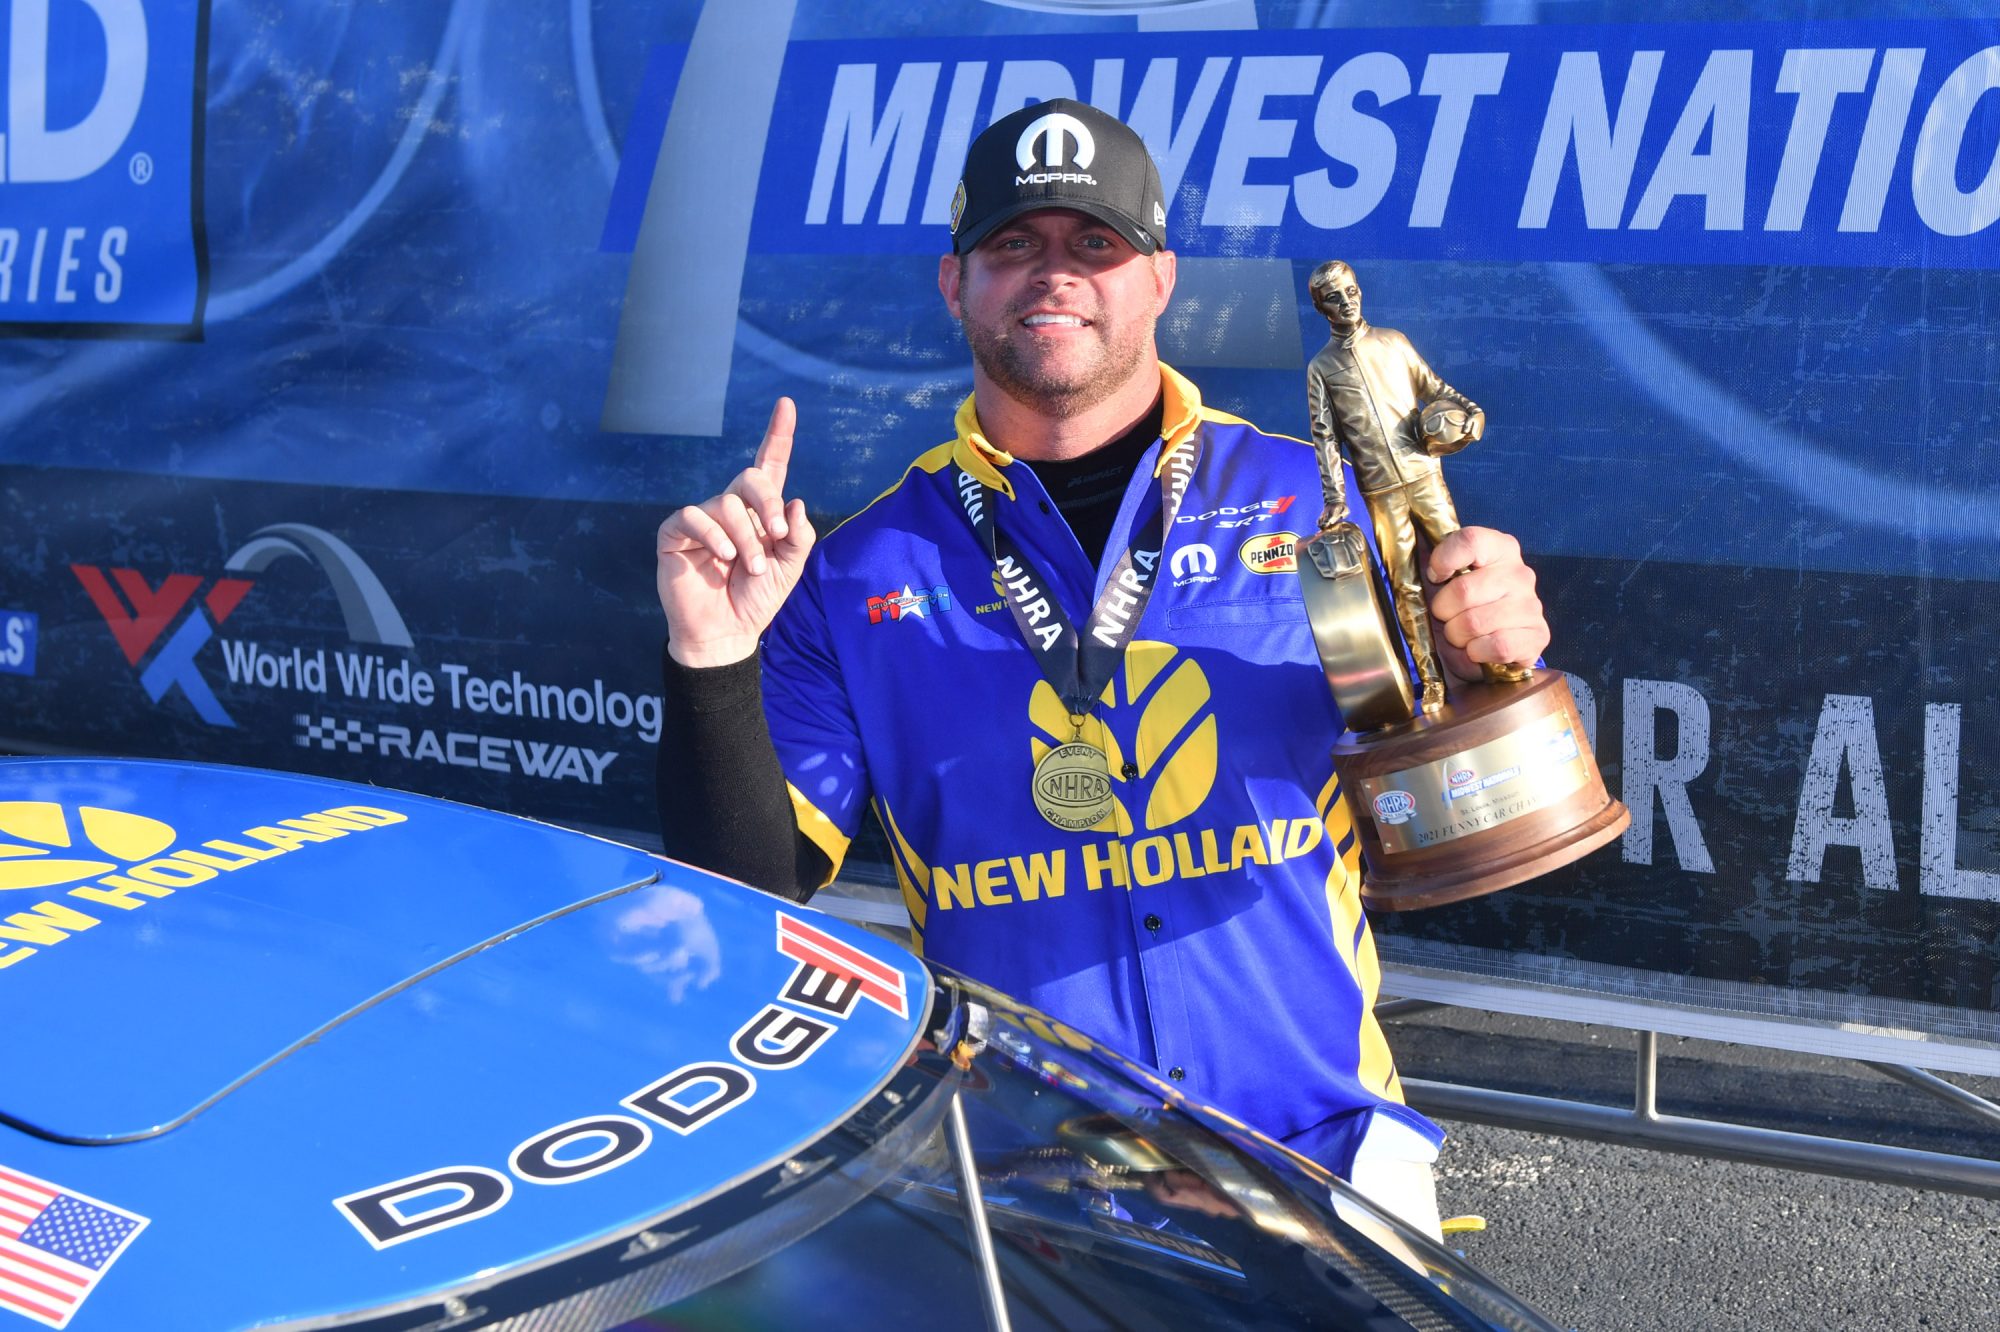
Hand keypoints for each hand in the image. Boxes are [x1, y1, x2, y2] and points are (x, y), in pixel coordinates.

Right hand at [656, 398, 815, 667]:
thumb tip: (794, 502)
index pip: (770, 466)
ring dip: (747, 539)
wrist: (725, 631)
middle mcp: (731, 508)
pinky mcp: (676, 532)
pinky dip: (714, 536)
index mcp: (761, 512)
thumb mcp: (789, 568)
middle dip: (769, 503)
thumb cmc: (756, 599)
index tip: (786, 404)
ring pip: (728, 504)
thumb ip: (798, 536)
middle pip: (750, 478)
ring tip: (748, 568)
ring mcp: (703, 518)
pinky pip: (695, 516)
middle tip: (778, 537)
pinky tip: (724, 557)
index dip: (778, 435)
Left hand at [1423, 526, 1547, 683]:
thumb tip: (1422, 556)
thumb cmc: (1463, 606)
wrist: (1491, 644)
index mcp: (1500, 548)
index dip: (1443, 560)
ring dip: (1458, 636)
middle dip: (1443, 612)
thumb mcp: (1447, 577)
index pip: (1469, 540)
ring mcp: (1531, 604)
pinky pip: (1498, 646)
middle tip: (1447, 617)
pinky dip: (1477, 653)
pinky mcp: (1538, 635)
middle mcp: (1520, 573)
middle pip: (1463, 590)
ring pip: (1475, 623)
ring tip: (1462, 635)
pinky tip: (1478, 649)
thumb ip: (1435, 560)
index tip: (1435, 576)